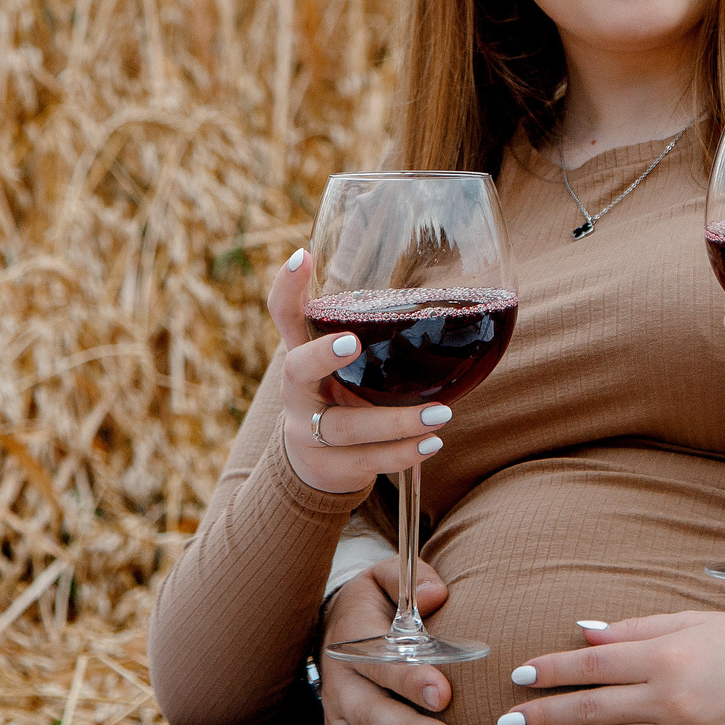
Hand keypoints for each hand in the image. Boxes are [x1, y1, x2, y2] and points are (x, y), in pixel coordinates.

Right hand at [267, 251, 456, 494]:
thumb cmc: (340, 396)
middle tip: (353, 342)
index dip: (287, 287)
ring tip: (441, 413)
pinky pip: (366, 462)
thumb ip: (370, 335)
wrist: (316, 465)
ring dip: (395, 422)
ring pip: (345, 427)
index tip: (302, 258)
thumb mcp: (345, 365)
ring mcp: (306, 432)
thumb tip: (439, 292)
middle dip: (322, 356)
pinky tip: (432, 444)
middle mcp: (297, 392)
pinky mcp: (328, 466)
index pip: (284, 315)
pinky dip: (402, 454)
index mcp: (302, 356)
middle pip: (297, 371)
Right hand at [318, 554, 456, 724]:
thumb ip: (411, 578)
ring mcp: (337, 714)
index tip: (443, 692)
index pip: (381, 662)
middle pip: (369, 712)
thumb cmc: (376, 604)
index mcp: (353, 639)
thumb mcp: (386, 577)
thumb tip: (436, 595)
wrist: (337, 628)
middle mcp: (340, 681)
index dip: (410, 679)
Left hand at [497, 613, 724, 724]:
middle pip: (592, 709)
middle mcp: (669, 696)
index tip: (521, 675)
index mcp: (667, 654)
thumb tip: (585, 631)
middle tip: (508, 721)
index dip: (554, 670)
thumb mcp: (692, 620)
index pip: (594, 663)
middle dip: (545, 715)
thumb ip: (636, 628)